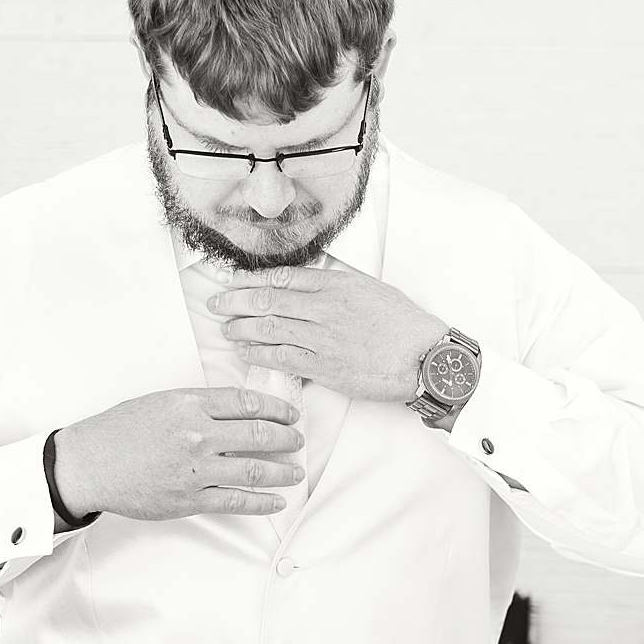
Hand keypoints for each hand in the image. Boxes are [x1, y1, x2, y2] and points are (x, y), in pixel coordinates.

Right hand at [51, 387, 303, 520]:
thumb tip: (239, 409)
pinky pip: (237, 501)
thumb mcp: (161, 401)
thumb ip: (200, 404)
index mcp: (190, 404)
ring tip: (296, 472)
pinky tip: (277, 500)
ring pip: (256, 469)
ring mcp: (195, 469)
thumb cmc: (120, 431)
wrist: (88, 464)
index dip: (278, 409)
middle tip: (299, 441)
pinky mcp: (190, 498)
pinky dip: (264, 502)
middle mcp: (197, 434)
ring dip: (284, 472)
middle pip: (260, 434)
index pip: (249, 403)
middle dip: (288, 439)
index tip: (291, 414)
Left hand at [208, 265, 447, 401]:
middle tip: (217, 304)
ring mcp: (323, 337)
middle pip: (267, 300)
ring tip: (227, 329)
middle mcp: (325, 308)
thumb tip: (313, 289)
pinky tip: (246, 352)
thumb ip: (340, 288)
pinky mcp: (325, 366)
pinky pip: (281, 357)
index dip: (251, 279)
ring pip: (269, 328)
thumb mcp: (373, 291)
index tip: (232, 281)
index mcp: (337, 285)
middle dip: (235, 302)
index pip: (283, 278)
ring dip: (242, 328)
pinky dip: (259, 353)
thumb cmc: (406, 326)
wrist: (426, 356)